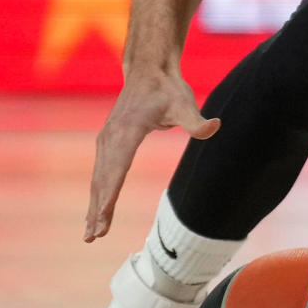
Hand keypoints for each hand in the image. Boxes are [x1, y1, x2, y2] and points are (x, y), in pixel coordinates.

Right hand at [85, 68, 219, 242]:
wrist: (147, 70)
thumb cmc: (167, 89)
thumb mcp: (185, 103)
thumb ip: (197, 121)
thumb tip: (216, 127)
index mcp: (128, 131)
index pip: (117, 169)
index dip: (110, 195)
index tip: (101, 218)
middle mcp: (111, 137)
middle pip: (104, 179)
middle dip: (98, 209)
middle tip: (93, 237)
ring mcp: (106, 139)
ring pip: (99, 178)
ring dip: (94, 205)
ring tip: (91, 233)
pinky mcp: (107, 141)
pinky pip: (101, 172)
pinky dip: (97, 193)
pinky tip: (95, 212)